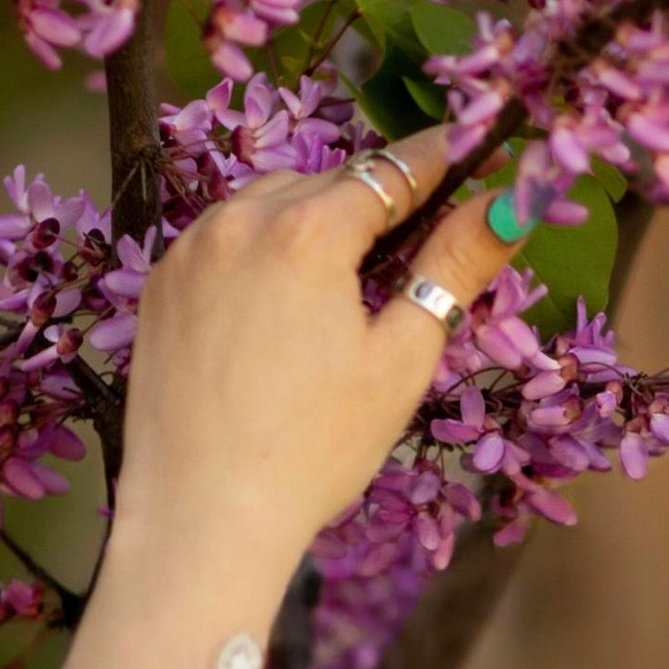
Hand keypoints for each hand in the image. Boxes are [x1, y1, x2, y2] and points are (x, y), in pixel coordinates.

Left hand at [114, 125, 511, 580]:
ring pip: (268, 202)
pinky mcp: (158, 286)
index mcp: (306, 232)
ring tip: (344, 276)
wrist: (203, 518)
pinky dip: (259, 249)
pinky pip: (222, 239)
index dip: (436, 162)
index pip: (389, 171)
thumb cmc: (314, 450)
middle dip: (373, 201)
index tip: (467, 150)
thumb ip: (455, 267)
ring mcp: (188, 251)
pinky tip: (280, 303)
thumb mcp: (403, 358)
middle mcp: (238, 221)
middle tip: (412, 237)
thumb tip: (509, 203)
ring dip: (312, 220)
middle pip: (327, 182)